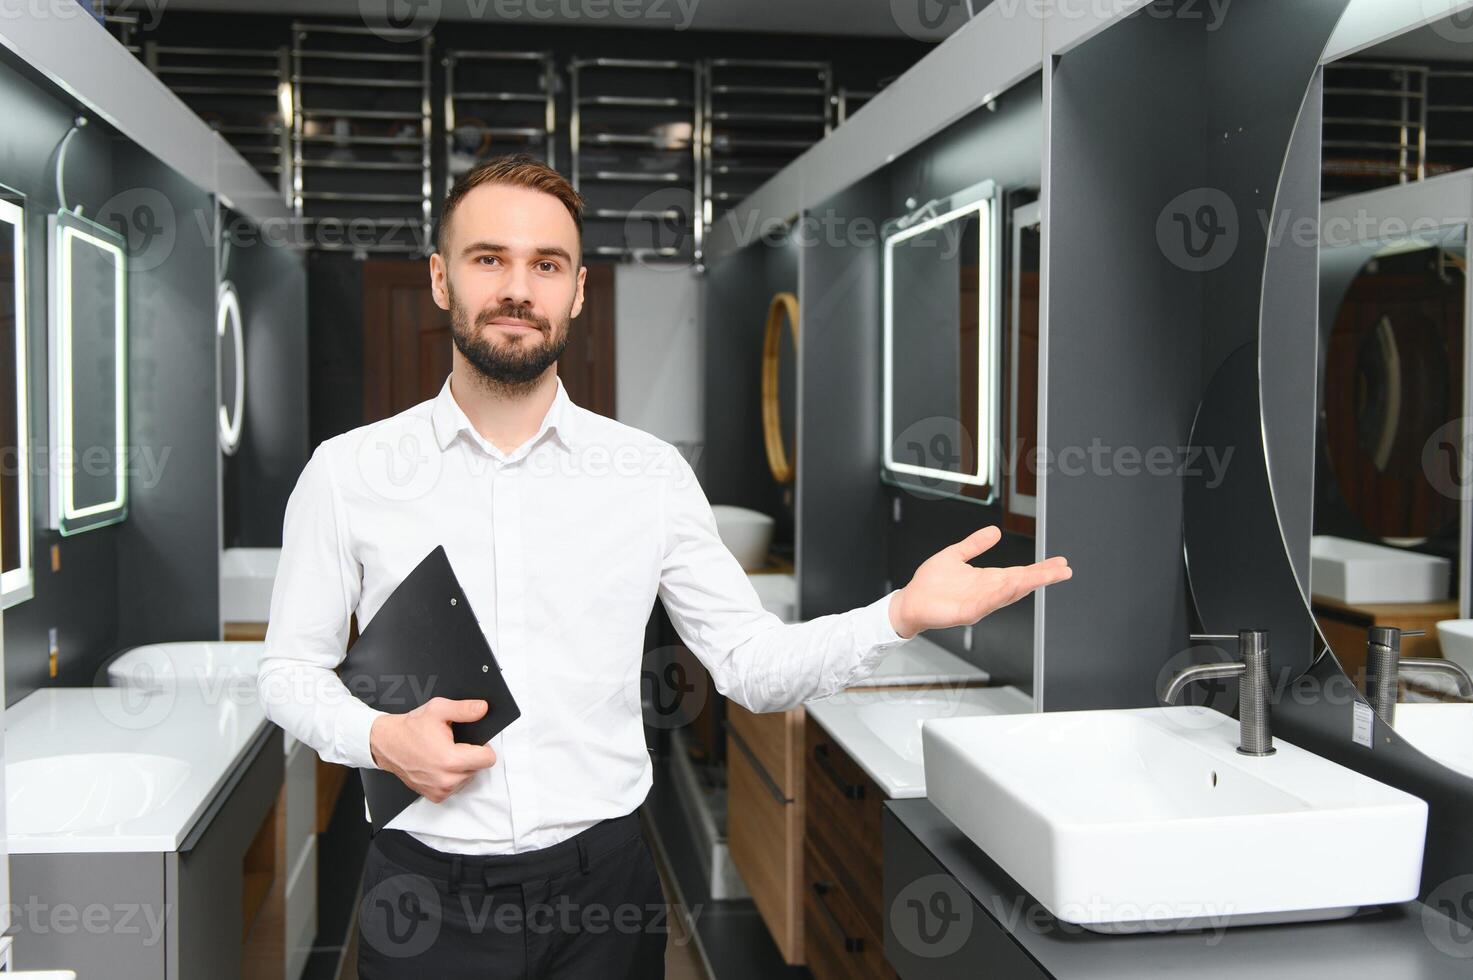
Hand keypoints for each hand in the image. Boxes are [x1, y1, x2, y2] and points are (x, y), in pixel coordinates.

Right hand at [369, 697, 497, 802]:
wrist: (387, 743)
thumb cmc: (410, 728)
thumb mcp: (438, 709)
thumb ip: (464, 709)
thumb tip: (483, 708)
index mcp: (451, 760)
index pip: (488, 759)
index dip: (483, 747)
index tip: (473, 742)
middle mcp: (447, 780)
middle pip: (478, 768)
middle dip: (470, 755)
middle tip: (453, 744)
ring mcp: (440, 790)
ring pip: (467, 778)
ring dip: (461, 767)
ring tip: (443, 753)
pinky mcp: (435, 796)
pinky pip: (455, 787)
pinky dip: (451, 776)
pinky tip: (438, 764)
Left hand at [888, 526, 1070, 638]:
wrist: (910, 602)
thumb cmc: (930, 584)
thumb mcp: (955, 555)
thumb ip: (975, 544)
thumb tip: (994, 531)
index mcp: (987, 580)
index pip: (1019, 573)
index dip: (1040, 569)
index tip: (1060, 563)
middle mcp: (987, 592)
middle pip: (1020, 583)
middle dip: (1042, 577)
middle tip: (1065, 570)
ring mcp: (979, 604)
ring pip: (1007, 593)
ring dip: (1026, 584)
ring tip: (1044, 576)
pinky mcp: (965, 612)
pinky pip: (986, 604)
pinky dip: (999, 595)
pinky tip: (1011, 586)